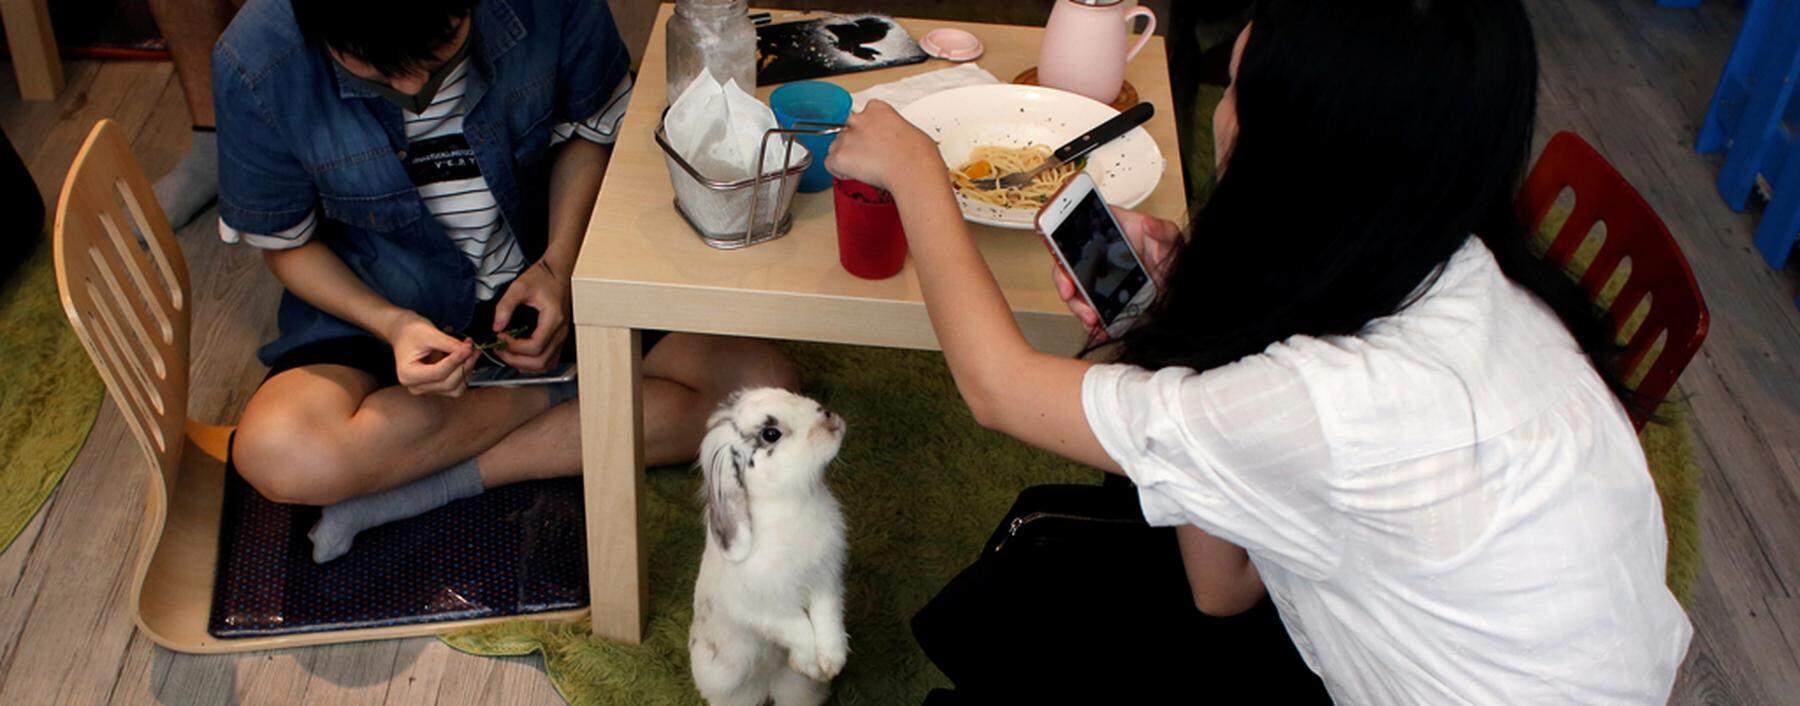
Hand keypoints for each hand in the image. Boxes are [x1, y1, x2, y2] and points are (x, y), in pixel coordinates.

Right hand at [386, 312, 476, 396]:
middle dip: (464, 365)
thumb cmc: (411, 332)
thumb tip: (469, 350)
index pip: (438, 373)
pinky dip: (464, 373)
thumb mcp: (429, 334)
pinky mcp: (435, 387)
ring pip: (454, 388)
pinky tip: (467, 359)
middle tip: (472, 348)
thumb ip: (450, 344)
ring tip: (471, 352)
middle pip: (447, 383)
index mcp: (407, 374)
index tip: (468, 347)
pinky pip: (455, 386)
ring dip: (466, 371)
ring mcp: (425, 389)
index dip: (456, 360)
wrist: (403, 333)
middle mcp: (415, 386)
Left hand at [492, 259, 570, 372]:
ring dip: (525, 364)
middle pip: (540, 361)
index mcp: (553, 319)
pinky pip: (549, 360)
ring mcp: (562, 337)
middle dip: (516, 359)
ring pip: (546, 365)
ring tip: (508, 353)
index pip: (534, 347)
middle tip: (500, 349)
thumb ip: (505, 306)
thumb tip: (496, 327)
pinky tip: (521, 356)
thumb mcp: (519, 287)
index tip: (501, 336)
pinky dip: (534, 363)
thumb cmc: (542, 277)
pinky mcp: (559, 338)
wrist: (558, 271)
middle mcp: (560, 332)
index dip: (514, 347)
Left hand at [824, 100, 944, 194]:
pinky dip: (839, 171)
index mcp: (877, 109)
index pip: (861, 116)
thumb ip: (892, 130)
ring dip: (846, 157)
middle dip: (854, 144)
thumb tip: (893, 141)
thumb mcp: (909, 130)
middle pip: (846, 131)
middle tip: (869, 158)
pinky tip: (854, 175)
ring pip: (835, 147)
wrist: (913, 171)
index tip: (872, 141)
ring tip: (865, 169)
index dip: (866, 131)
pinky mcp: (839, 156)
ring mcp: (847, 138)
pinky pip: (829, 164)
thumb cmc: (918, 155)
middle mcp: (859, 120)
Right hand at [1051, 207, 1181, 338]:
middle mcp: (1096, 256)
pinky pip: (1093, 311)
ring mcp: (1099, 279)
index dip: (1062, 261)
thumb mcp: (1168, 235)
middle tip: (1084, 308)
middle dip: (1070, 293)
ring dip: (1081, 310)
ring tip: (1094, 322)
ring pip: (1078, 295)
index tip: (1068, 281)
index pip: (1072, 242)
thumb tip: (1149, 224)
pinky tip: (1102, 332)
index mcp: (1104, 234)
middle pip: (1069, 272)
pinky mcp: (1107, 299)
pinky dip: (1095, 324)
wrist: (1175, 274)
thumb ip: (1160, 229)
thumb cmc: (1168, 250)